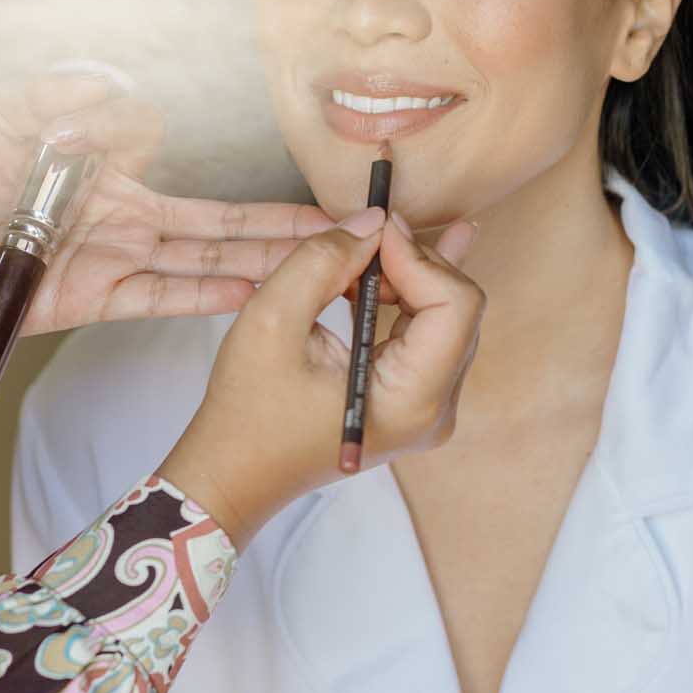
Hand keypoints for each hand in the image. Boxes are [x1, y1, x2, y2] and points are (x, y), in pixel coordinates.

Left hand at [0, 70, 334, 342]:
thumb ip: (64, 99)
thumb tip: (135, 110)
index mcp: (105, 171)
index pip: (187, 176)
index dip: (232, 183)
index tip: (277, 185)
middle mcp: (123, 217)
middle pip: (220, 226)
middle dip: (284, 229)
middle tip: (352, 228)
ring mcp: (114, 259)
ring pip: (206, 262)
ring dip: (266, 264)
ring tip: (329, 264)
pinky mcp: (94, 299)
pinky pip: (163, 296)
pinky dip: (209, 297)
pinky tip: (258, 295)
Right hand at [159, 208, 484, 549]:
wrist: (234, 472)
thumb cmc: (247, 411)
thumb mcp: (272, 321)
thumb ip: (323, 261)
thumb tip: (374, 219)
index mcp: (412, 401)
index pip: (454, 306)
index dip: (419, 256)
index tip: (373, 230)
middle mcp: (435, 409)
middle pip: (457, 308)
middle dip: (414, 261)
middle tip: (368, 228)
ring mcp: (428, 407)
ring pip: (447, 315)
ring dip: (409, 273)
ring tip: (370, 241)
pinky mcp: (412, 398)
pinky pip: (428, 333)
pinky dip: (405, 293)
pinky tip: (393, 259)